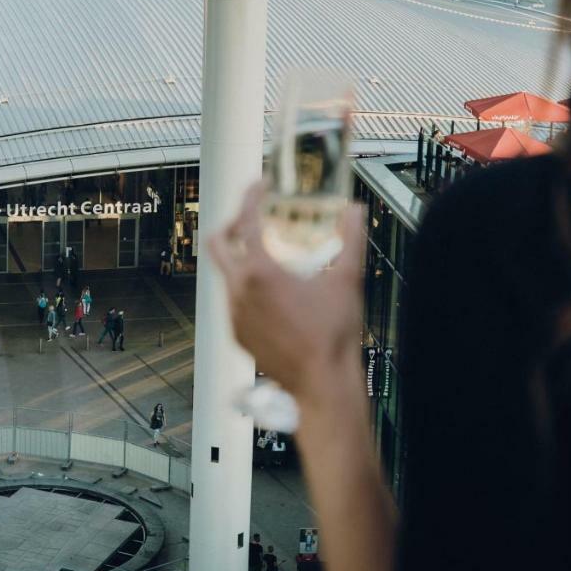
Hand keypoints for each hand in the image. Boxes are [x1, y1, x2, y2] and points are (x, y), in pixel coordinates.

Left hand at [209, 183, 365, 401]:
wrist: (322, 384)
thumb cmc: (333, 336)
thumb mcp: (347, 280)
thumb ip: (350, 240)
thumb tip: (354, 211)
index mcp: (260, 273)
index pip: (246, 221)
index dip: (252, 197)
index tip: (260, 186)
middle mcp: (239, 292)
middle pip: (217, 245)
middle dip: (231, 225)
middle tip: (251, 220)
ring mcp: (234, 315)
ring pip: (226, 276)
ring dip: (241, 260)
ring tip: (269, 258)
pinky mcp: (238, 335)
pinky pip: (234, 303)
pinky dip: (247, 290)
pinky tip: (272, 295)